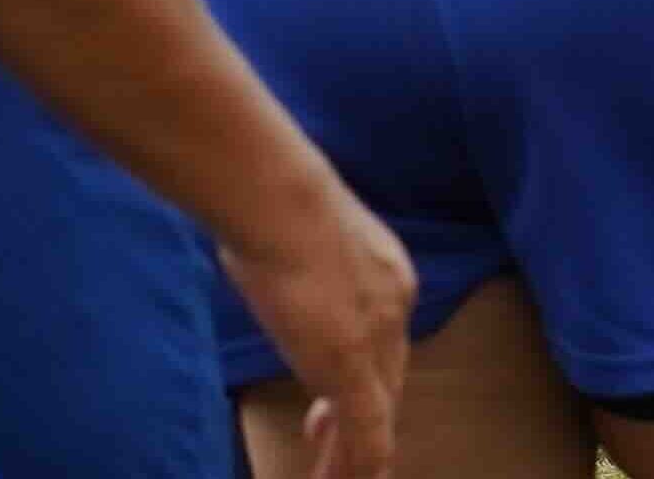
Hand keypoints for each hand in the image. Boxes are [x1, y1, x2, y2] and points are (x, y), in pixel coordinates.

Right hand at [212, 168, 414, 478]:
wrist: (282, 202)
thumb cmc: (270, 201)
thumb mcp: (289, 231)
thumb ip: (288, 254)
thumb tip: (258, 253)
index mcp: (384, 271)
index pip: (383, 336)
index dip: (365, 370)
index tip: (330, 394)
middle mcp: (394, 305)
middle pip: (388, 377)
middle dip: (364, 416)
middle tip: (329, 443)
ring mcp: (378, 337)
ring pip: (379, 413)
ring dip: (358, 453)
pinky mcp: (353, 366)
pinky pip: (366, 430)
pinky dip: (359, 462)